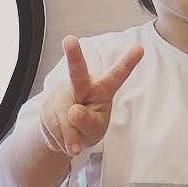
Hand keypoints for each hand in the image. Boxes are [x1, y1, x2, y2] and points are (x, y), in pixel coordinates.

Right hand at [39, 36, 143, 156]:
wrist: (61, 137)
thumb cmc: (86, 127)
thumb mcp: (95, 130)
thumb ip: (88, 122)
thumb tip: (73, 112)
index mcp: (101, 89)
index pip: (116, 76)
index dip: (128, 63)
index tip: (141, 49)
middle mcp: (80, 85)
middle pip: (77, 72)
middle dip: (73, 55)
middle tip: (70, 40)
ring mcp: (61, 92)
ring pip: (62, 112)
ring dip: (68, 134)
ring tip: (74, 146)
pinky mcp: (46, 103)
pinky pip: (51, 123)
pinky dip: (59, 138)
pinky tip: (62, 140)